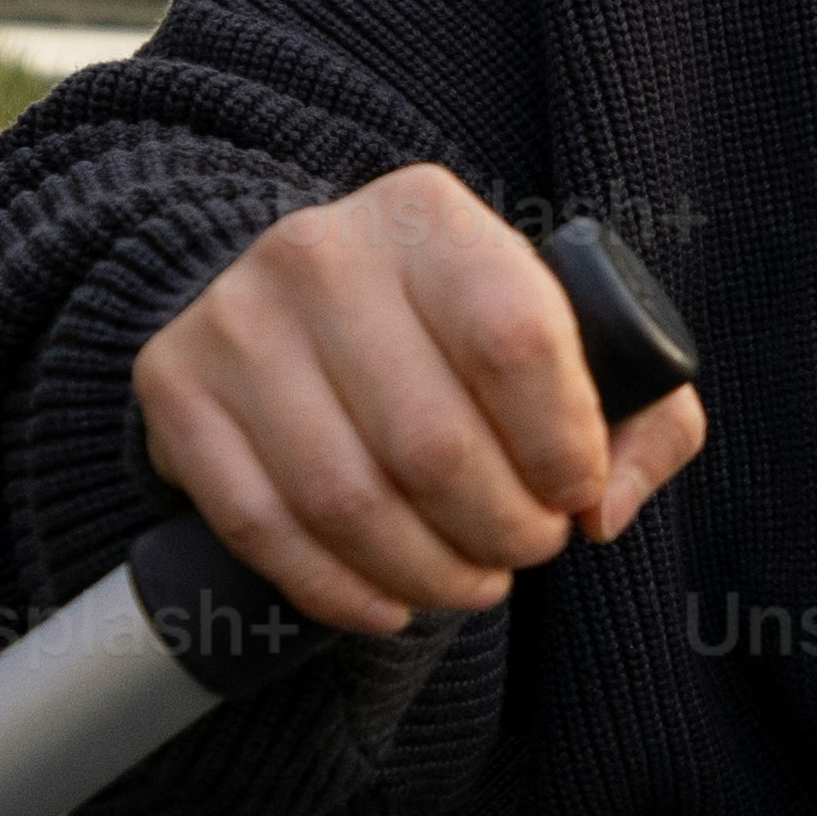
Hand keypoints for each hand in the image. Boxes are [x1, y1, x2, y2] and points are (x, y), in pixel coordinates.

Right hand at [129, 166, 705, 638]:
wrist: (298, 304)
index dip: (561, 446)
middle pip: (431, 441)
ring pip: (347, 499)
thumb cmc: (458, 335)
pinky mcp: (175, 385)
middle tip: (523, 550)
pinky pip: (263, 526)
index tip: (573, 494)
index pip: (514, 339)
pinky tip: (389, 601)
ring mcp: (237, 318)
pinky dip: (339, 590)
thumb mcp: (570, 340)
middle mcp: (321, 249)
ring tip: (468, 581)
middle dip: (500, 531)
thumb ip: (640, 418)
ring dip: (428, 572)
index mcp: (430, 214)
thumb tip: (601, 509)